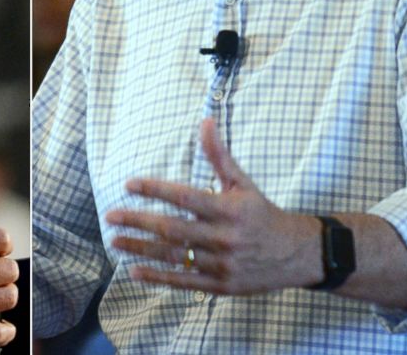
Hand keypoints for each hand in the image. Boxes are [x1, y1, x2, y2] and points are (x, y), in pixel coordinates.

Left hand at [105, 117, 320, 294]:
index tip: (129, 184)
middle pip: (173, 229)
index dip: (155, 190)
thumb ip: (219, 155)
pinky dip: (158, 277)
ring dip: (141, 249)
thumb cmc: (262, 213)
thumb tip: (205, 121)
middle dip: (138, 222)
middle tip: (110, 216)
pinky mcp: (221, 286)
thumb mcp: (242, 183)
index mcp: (229, 209)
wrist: (297, 254)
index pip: (185, 198)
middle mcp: (224, 238)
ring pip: (174, 257)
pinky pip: (184, 282)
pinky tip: (134, 271)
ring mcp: (222, 264)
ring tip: (115, 241)